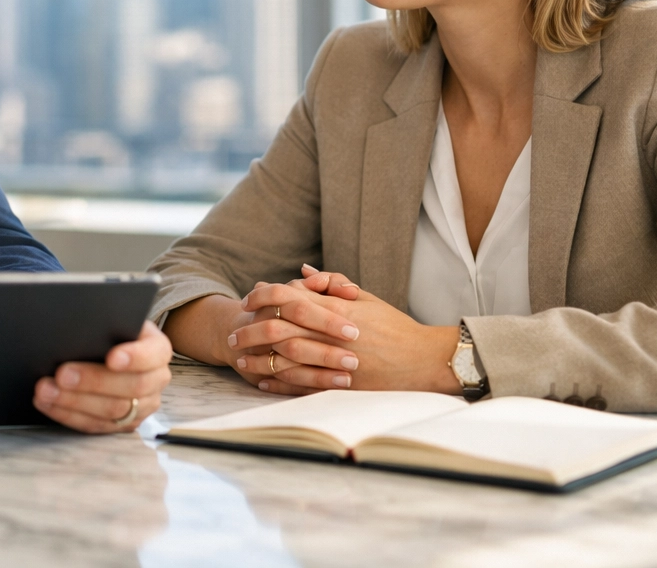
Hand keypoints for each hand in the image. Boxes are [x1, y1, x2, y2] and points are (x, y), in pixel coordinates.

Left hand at [34, 321, 172, 433]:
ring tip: (46, 390)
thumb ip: (104, 323)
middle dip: (93, 381)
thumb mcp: (114, 320)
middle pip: (131, 386)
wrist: (111, 348)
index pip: (153, 354)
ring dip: (74, 401)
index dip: (134, 357)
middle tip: (62, 374)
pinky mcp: (123, 424)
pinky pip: (96, 425)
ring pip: (112, 411)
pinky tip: (47, 403)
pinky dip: (68, 414)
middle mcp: (156, 380)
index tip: (111, 357)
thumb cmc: (110, 330)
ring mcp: (142, 406)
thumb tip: (79, 325)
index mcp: (158, 349)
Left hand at [242, 275, 461, 394]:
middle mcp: (330, 333)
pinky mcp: (339, 384)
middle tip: (233, 333)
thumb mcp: (365, 298)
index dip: (263, 296)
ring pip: (283, 358)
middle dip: (250, 330)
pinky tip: (262, 382)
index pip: (288, 296)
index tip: (249, 299)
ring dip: (257, 359)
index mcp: (335, 309)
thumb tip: (302, 271)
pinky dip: (277, 383)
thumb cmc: (395, 327)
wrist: (423, 360)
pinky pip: (300, 384)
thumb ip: (332, 284)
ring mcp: (333, 360)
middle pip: (277, 328)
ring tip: (239, 360)